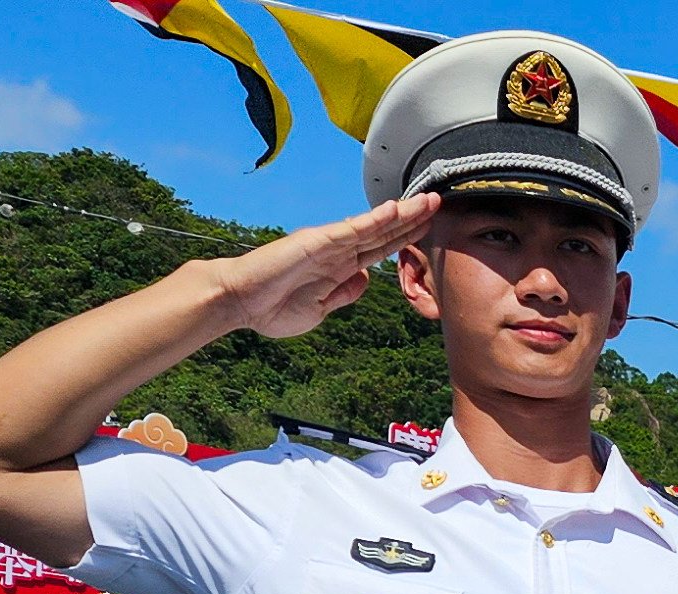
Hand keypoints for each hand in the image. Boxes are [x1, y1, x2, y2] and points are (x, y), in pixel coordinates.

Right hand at [205, 195, 441, 339]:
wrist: (238, 303)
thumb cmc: (272, 307)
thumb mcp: (321, 309)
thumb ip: (345, 293)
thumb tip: (366, 279)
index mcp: (340, 267)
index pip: (381, 248)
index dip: (406, 236)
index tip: (429, 225)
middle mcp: (338, 251)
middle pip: (384, 231)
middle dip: (413, 218)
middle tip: (439, 202)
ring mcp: (328, 244)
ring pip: (374, 226)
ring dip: (402, 213)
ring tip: (428, 201)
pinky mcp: (316, 242)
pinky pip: (351, 230)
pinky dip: (374, 220)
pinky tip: (395, 209)